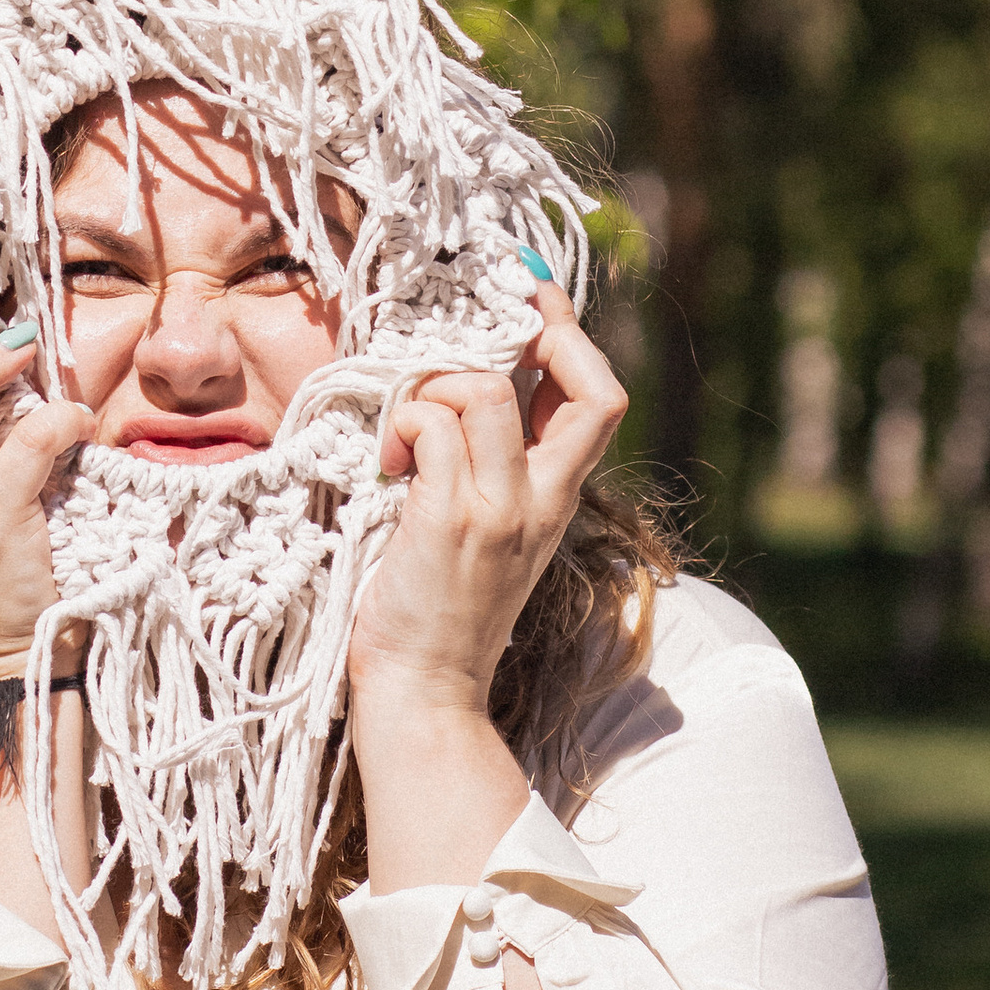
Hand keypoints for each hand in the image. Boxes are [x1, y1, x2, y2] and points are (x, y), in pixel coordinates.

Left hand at [348, 281, 626, 714]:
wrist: (425, 693)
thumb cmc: (439, 608)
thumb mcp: (490, 527)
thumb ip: (493, 462)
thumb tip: (468, 383)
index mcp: (556, 496)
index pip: (603, 397)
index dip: (571, 334)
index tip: (527, 296)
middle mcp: (542, 498)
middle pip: (589, 385)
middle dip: (539, 328)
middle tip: (477, 320)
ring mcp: (500, 508)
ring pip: (485, 389)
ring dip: (431, 385)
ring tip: (404, 427)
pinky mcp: (451, 521)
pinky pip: (431, 426)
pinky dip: (402, 423)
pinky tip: (386, 461)